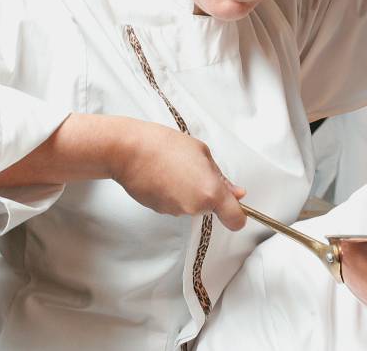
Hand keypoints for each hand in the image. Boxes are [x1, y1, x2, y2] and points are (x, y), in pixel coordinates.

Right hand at [110, 120, 246, 229]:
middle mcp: (195, 207)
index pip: (236, 220)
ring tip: (175, 168)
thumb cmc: (164, 145)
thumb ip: (221, 177)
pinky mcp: (160, 211)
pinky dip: (173, 192)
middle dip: (207, 191)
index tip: (235, 205)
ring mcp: (175, 211)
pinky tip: (163, 175)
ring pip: (192, 204)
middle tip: (195, 169)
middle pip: (211, 207)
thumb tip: (236, 192)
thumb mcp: (202, 152)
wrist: (128, 151)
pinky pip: (175, 203)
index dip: (238, 215)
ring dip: (188, 190)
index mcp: (211, 192)